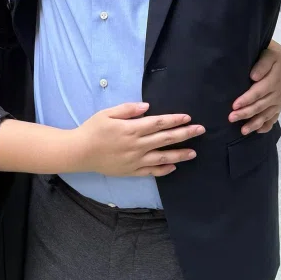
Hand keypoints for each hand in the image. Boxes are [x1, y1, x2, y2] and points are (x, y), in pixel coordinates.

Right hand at [72, 102, 202, 177]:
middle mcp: (136, 145)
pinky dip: (164, 170)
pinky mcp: (131, 171)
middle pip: (165, 139)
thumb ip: (127, 110)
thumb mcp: (107, 113)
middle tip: (200, 130)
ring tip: (194, 152)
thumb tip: (147, 107)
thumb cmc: (92, 129)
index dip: (174, 120)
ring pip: (163, 157)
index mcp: (131, 129)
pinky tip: (174, 167)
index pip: (158, 123)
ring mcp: (135, 160)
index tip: (188, 117)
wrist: (80, 152)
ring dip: (180, 154)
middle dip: (185, 134)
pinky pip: (151, 171)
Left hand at [229, 41, 280, 134]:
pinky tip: (257, 132)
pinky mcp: (278, 107)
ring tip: (242, 131)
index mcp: (274, 80)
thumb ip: (262, 65)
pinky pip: (273, 119)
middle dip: (246, 113)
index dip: (247, 99)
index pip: (258, 92)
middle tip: (231, 118)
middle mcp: (278, 94)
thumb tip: (253, 76)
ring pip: (266, 115)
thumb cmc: (272, 58)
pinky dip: (266, 126)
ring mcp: (279, 102)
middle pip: (260, 106)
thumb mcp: (268, 56)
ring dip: (254, 123)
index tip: (234, 105)